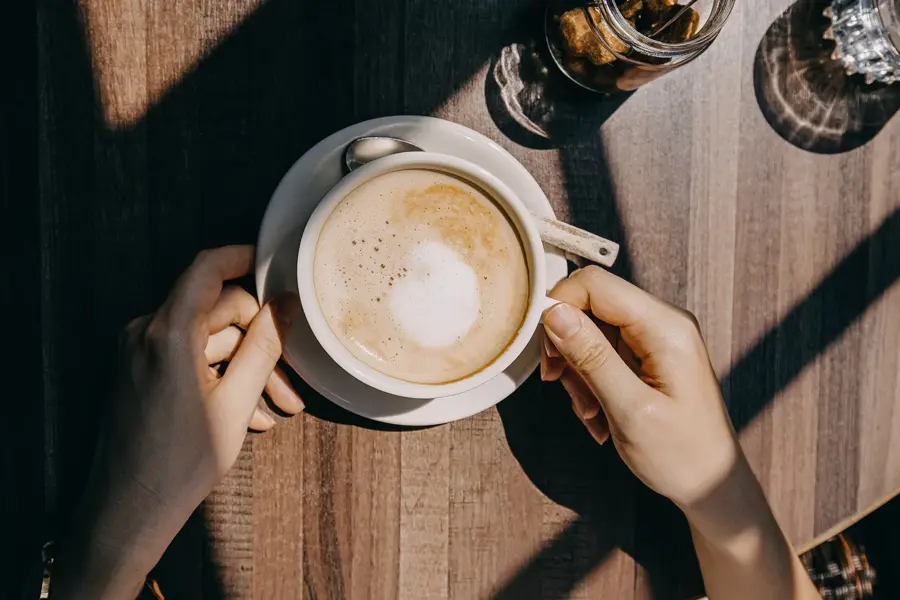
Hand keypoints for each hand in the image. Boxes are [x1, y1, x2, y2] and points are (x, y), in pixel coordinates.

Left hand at [54, 245, 302, 598]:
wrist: (128, 509)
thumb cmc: (181, 461)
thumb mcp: (235, 403)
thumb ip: (263, 347)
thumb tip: (285, 306)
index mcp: (168, 333)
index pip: (206, 269)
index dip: (242, 258)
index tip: (272, 263)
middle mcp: (146, 333)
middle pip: (216, 311)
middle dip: (258, 342)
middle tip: (290, 383)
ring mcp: (138, 352)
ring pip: (206, 340)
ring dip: (244, 367)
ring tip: (274, 408)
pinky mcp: (138, 370)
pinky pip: (188, 357)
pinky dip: (219, 376)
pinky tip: (248, 413)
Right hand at [541, 266, 819, 599]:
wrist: (711, 487)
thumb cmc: (680, 455)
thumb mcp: (629, 409)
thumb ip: (591, 356)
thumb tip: (554, 312)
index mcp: (665, 327)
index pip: (594, 284)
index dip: (559, 308)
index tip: (547, 354)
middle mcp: (662, 322)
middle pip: (588, 307)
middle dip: (568, 348)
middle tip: (562, 388)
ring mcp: (655, 339)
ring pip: (589, 333)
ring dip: (577, 372)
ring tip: (591, 413)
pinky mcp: (647, 356)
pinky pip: (602, 353)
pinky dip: (590, 382)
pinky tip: (599, 414)